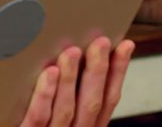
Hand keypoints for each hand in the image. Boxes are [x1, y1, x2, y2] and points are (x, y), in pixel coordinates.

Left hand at [19, 37, 134, 126]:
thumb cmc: (39, 126)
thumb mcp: (60, 118)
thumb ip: (71, 97)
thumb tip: (77, 56)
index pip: (109, 100)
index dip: (118, 73)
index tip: (123, 45)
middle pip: (91, 104)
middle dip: (98, 71)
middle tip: (98, 42)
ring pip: (67, 110)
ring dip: (72, 80)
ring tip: (72, 52)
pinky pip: (38, 118)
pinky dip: (45, 95)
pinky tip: (49, 74)